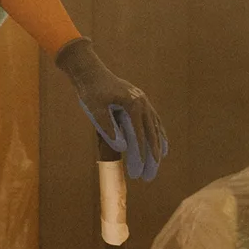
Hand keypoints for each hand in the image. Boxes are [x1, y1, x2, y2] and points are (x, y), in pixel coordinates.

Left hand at [54, 36, 166, 179]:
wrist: (88, 70)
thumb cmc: (90, 90)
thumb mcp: (95, 109)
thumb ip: (108, 128)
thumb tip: (122, 148)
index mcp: (133, 104)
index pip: (139, 136)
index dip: (140, 157)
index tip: (138, 174)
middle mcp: (142, 102)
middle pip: (151, 134)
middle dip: (151, 158)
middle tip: (148, 177)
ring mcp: (143, 100)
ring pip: (155, 127)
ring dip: (157, 147)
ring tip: (157, 164)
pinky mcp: (140, 101)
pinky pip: (153, 120)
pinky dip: (158, 133)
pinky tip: (160, 145)